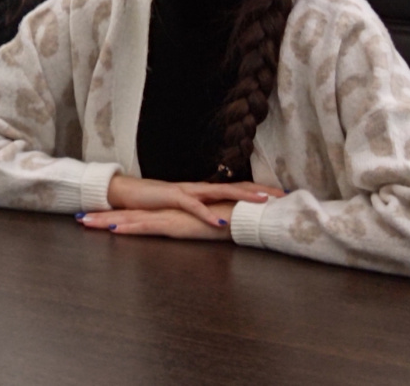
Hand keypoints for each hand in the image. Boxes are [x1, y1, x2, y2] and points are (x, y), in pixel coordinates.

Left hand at [78, 202, 236, 240]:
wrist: (235, 212)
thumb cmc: (218, 218)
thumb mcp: (194, 226)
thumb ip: (183, 226)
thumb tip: (174, 230)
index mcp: (163, 214)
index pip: (134, 215)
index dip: (114, 216)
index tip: (94, 217)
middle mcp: (160, 213)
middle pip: (125, 215)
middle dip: (100, 217)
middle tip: (79, 218)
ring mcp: (163, 217)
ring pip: (129, 219)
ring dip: (106, 221)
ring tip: (85, 222)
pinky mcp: (171, 223)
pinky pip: (146, 226)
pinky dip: (130, 227)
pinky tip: (114, 228)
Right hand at [106, 174, 282, 227]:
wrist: (127, 192)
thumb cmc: (155, 201)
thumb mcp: (183, 208)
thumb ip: (201, 211)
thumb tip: (221, 219)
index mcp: (203, 191)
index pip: (236, 189)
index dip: (257, 192)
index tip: (280, 196)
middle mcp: (199, 188)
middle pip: (235, 186)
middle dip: (260, 191)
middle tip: (283, 195)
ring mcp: (187, 191)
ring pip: (220, 191)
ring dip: (242, 197)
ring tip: (263, 202)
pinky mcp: (173, 197)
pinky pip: (194, 207)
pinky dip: (208, 215)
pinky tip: (221, 223)